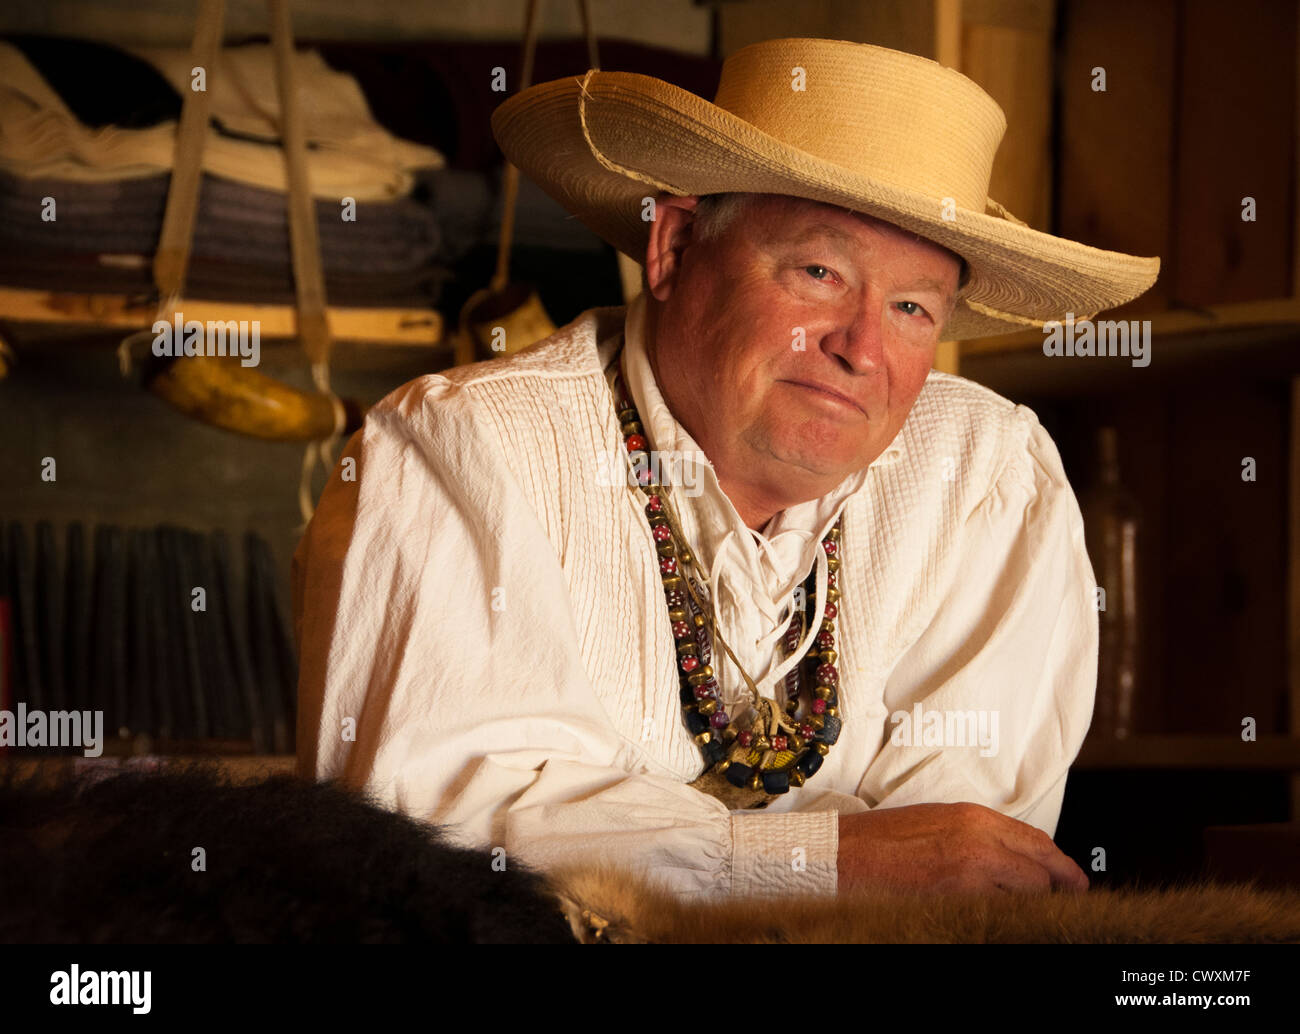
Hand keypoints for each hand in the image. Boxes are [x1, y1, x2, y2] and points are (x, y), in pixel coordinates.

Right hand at [837, 802, 1089, 893]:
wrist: (844, 856)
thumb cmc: (881, 839)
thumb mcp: (936, 821)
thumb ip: (977, 834)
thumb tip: (1012, 856)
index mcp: (973, 817)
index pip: (1036, 842)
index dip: (1060, 864)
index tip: (1072, 879)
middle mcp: (979, 842)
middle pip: (1040, 872)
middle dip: (1054, 888)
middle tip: (1065, 900)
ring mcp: (970, 874)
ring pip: (1025, 896)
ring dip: (1028, 904)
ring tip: (1027, 910)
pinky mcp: (957, 901)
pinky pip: (998, 912)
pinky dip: (1003, 915)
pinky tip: (997, 917)